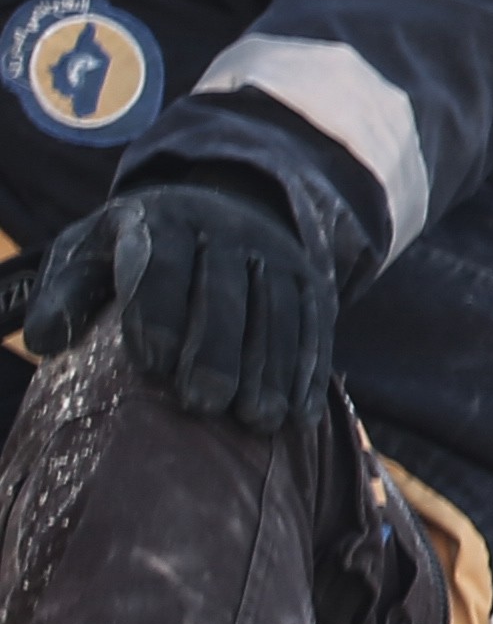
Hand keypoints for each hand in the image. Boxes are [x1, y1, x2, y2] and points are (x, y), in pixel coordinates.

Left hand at [42, 178, 338, 438]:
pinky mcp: (310, 279)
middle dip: (218, 349)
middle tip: (204, 403)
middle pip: (225, 292)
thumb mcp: (89, 252)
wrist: (222, 203)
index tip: (152, 365)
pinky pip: (316, 324)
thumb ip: (63, 295)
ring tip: (258, 420)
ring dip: (273, 367)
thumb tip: (46, 343)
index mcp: (162, 221)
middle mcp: (226, 230)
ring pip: (279, 311)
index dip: (158, 312)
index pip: (163, 263)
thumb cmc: (136, 249)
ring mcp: (275, 254)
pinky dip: (311, 370)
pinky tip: (300, 414)